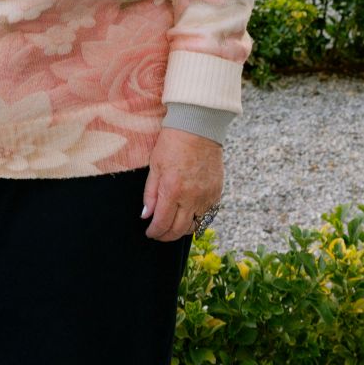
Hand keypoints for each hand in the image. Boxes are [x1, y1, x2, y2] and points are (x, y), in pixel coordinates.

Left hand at [142, 126, 222, 242]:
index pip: (162, 223)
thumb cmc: (173, 144)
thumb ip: (150, 194)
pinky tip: (188, 214)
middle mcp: (191, 198)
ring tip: (172, 225)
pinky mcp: (217, 193)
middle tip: (159, 234)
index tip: (150, 232)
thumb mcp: (154, 166)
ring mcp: (206, 197)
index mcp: (172, 190)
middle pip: (179, 230)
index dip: (154, 232)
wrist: (198, 129)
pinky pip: (207, 215)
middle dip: (166, 236)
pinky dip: (197, 219)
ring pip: (195, 226)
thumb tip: (146, 215)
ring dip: (182, 229)